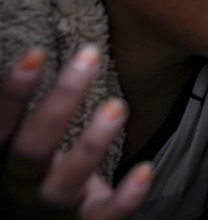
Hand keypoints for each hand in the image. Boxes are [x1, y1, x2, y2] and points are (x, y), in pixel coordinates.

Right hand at [1, 47, 150, 218]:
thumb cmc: (33, 168)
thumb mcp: (19, 139)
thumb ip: (24, 110)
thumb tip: (30, 54)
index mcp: (4, 157)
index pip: (1, 123)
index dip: (13, 92)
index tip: (36, 54)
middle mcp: (21, 184)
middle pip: (31, 148)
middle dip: (59, 101)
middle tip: (89, 57)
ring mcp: (52, 208)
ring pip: (65, 184)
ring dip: (91, 144)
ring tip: (117, 106)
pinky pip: (104, 218)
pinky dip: (125, 198)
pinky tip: (145, 170)